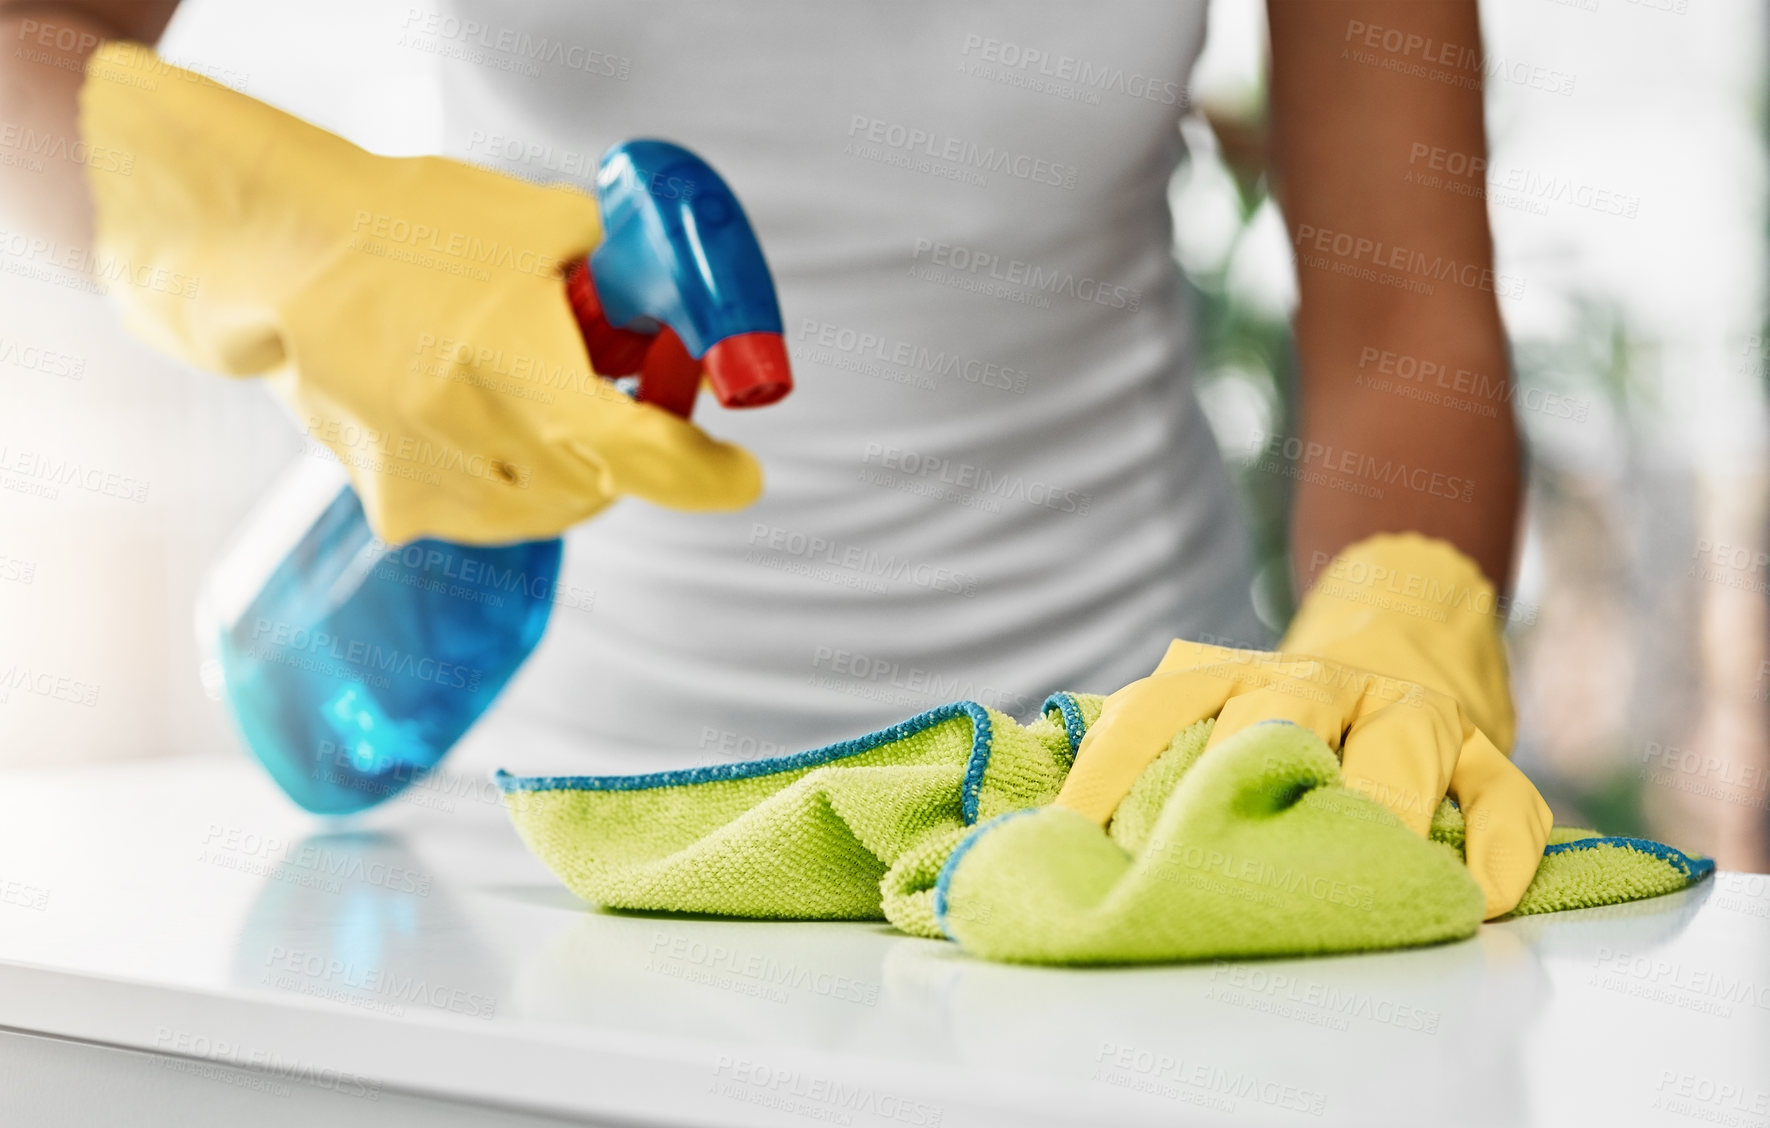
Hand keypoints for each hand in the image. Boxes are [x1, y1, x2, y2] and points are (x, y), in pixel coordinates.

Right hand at [79, 42, 758, 544]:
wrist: (284, 257)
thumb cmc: (413, 229)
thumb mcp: (543, 227)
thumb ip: (621, 273)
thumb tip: (678, 299)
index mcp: (537, 383)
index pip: (654, 458)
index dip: (709, 474)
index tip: (740, 474)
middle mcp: (492, 453)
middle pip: (605, 485)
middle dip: (624, 448)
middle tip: (616, 395)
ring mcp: (440, 490)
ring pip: (548, 509)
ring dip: (567, 467)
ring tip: (526, 393)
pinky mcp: (396, 506)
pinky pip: (484, 510)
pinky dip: (503, 478)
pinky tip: (473, 417)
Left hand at [1055, 535, 1552, 918]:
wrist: (1412, 631)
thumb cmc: (1292, 715)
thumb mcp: (1222, 710)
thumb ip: (1159, 757)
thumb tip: (1051, 836)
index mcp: (1239, 676)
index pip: (1158, 710)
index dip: (1111, 769)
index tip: (1073, 836)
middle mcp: (1323, 683)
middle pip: (1280, 717)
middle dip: (1246, 780)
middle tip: (1212, 857)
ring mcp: (1412, 713)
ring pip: (1400, 749)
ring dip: (1380, 812)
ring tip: (1362, 877)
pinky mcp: (1488, 754)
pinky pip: (1504, 802)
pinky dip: (1497, 853)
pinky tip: (1475, 900)